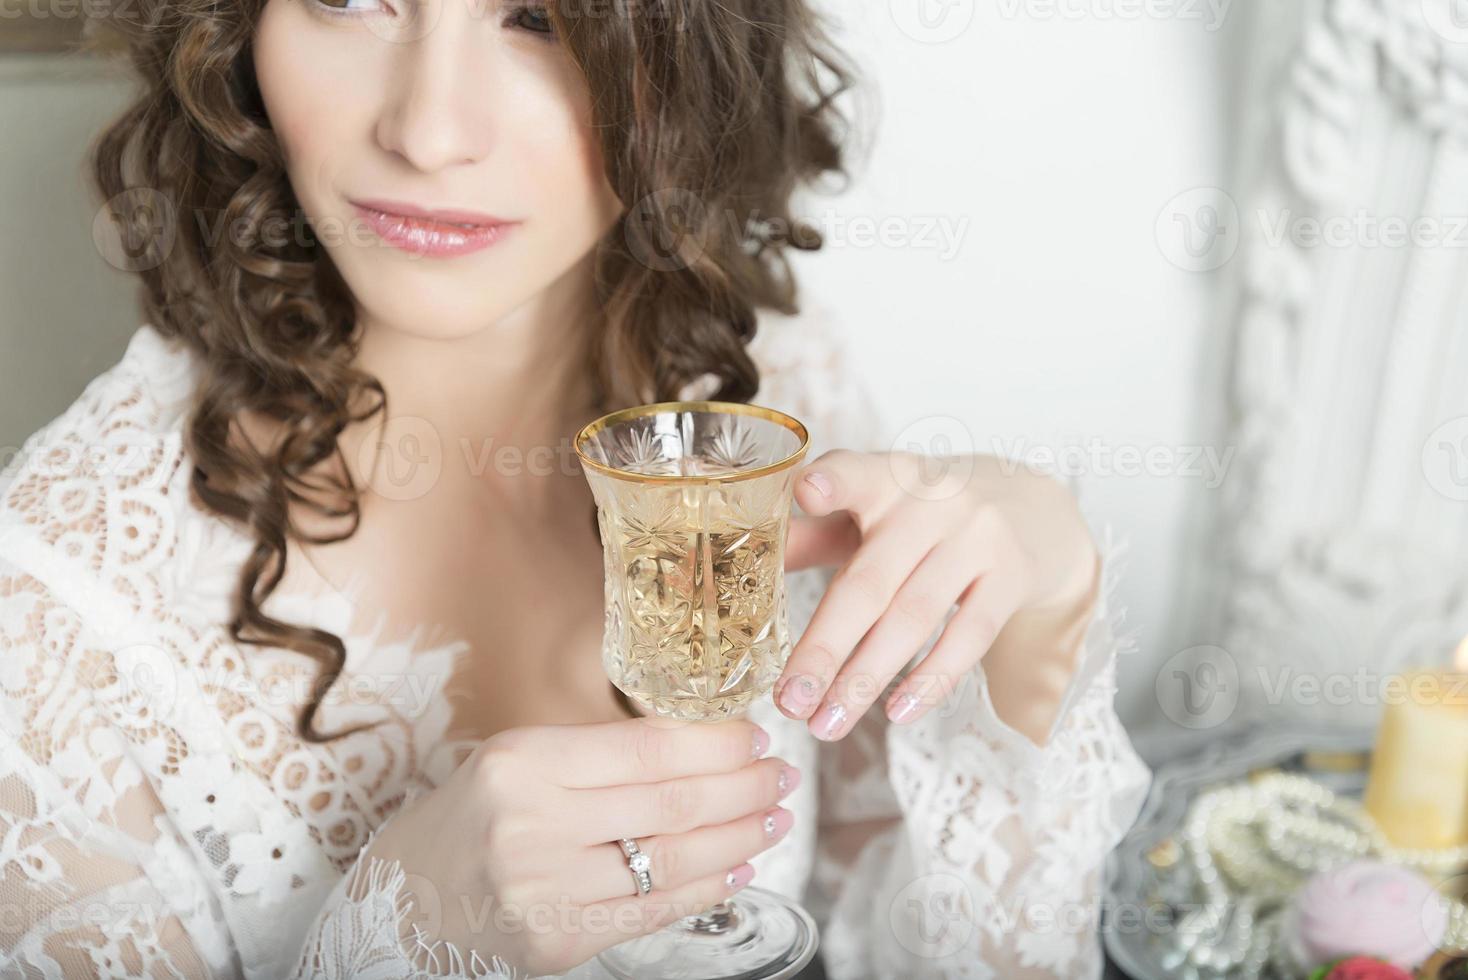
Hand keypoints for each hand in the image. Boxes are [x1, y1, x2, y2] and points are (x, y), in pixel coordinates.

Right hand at [359, 717, 799, 975]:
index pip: (648, 749)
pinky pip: (651, 912)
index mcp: (523, 762)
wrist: (400, 904)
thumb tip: (701, 744)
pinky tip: (736, 869)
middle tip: (780, 776)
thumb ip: (598, 754)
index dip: (716, 744)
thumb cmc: (469, 819)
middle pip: (672, 803)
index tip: (755, 736)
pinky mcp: (555, 943)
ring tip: (772, 820)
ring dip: (738, 839)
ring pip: (672, 861)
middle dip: (742, 788)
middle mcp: (533, 825)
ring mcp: (544, 891)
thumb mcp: (518, 761)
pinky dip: (704, 888)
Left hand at [776, 450, 1099, 740]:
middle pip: (870, 581)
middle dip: (825, 648)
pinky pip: (969, 637)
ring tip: (827, 725)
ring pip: (913, 617)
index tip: (807, 492)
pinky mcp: (1012, 575)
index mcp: (885, 477)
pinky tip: (897, 714)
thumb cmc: (925, 516)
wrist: (1032, 508)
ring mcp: (977, 537)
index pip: (856, 472)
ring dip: (866, 679)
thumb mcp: (874, 510)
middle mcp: (931, 501)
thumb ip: (815, 534)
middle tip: (788, 702)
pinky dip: (931, 680)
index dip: (833, 482)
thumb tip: (748, 563)